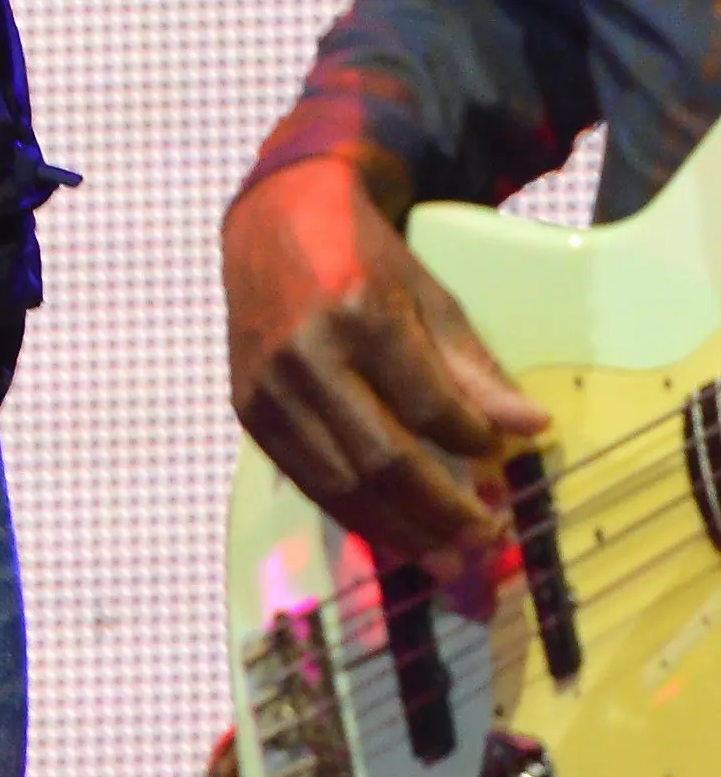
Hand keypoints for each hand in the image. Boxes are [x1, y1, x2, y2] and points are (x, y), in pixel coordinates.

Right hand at [224, 155, 548, 565]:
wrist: (275, 218)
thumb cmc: (362, 255)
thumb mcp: (428, 295)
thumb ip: (474, 367)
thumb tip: (530, 428)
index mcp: (359, 313)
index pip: (428, 405)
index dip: (472, 443)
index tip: (504, 460)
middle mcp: (305, 355)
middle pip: (382, 458)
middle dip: (441, 511)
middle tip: (486, 541)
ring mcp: (268, 386)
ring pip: (339, 483)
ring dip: (398, 530)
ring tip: (446, 558)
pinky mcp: (246, 407)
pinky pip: (304, 478)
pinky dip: (352, 513)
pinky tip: (392, 532)